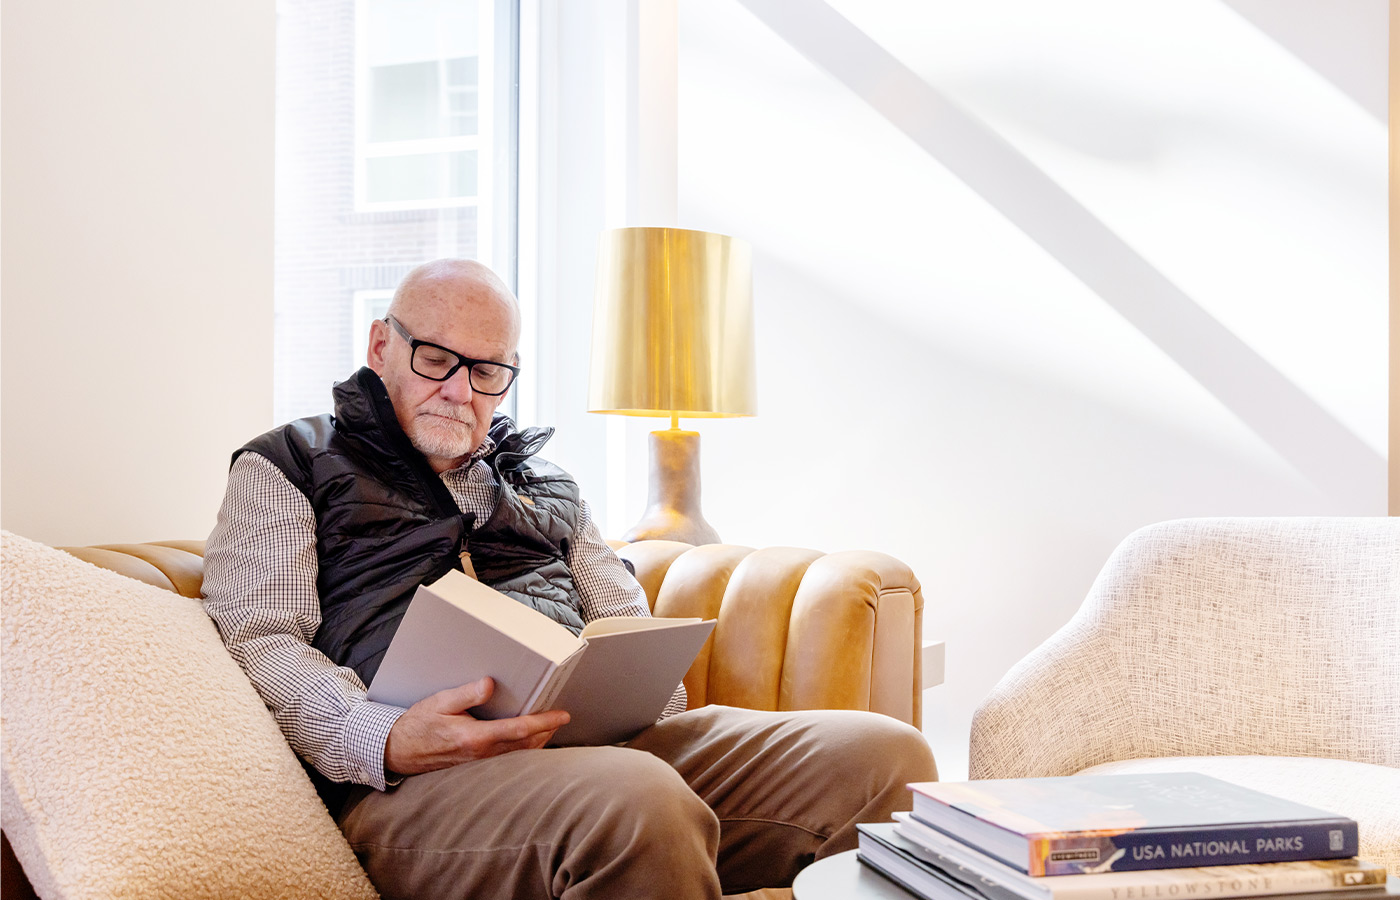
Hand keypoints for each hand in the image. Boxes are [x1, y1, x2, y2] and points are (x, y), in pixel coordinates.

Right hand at [383, 677, 569, 775]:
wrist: (398, 751)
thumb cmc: (418, 725)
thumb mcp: (439, 702)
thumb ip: (466, 694)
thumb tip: (490, 684)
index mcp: (475, 737)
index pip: (519, 730)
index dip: (545, 722)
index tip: (562, 714)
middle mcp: (482, 753)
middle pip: (526, 744)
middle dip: (547, 731)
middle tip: (562, 717)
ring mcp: (480, 761)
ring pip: (519, 753)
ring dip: (538, 740)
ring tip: (551, 726)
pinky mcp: (477, 763)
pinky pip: (508, 756)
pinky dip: (523, 747)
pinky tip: (527, 738)